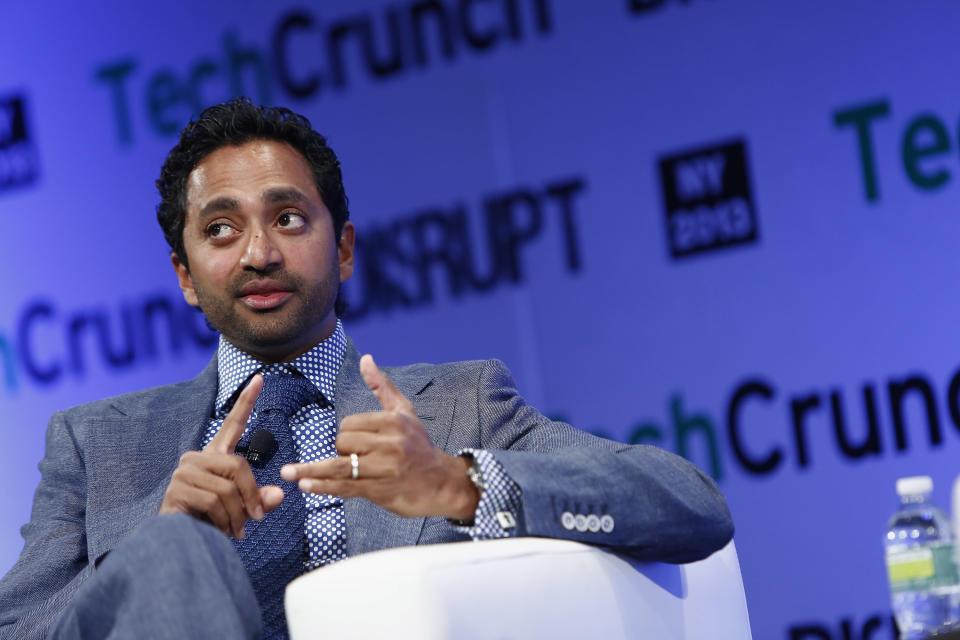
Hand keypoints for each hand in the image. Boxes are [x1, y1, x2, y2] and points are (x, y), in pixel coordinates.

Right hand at [158, 375, 283, 536]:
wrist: (180, 543)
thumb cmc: (212, 522)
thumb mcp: (242, 509)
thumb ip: (259, 499)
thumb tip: (278, 494)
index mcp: (215, 456)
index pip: (233, 424)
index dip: (247, 401)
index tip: (260, 378)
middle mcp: (197, 458)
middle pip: (238, 465)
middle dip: (251, 495)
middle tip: (256, 518)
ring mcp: (184, 472)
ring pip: (228, 488)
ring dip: (238, 515)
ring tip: (236, 530)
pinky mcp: (177, 490)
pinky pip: (214, 502)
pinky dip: (224, 521)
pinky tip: (221, 531)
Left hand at [281, 355, 479, 519]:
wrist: (441, 483)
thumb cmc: (420, 446)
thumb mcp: (405, 412)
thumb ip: (382, 386)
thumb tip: (365, 358)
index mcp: (393, 422)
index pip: (350, 424)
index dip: (347, 433)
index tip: (359, 442)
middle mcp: (390, 444)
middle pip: (344, 443)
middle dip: (341, 451)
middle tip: (358, 457)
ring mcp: (385, 469)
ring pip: (340, 466)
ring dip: (311, 470)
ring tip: (287, 473)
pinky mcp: (380, 490)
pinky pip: (346, 487)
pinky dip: (324, 486)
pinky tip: (306, 486)